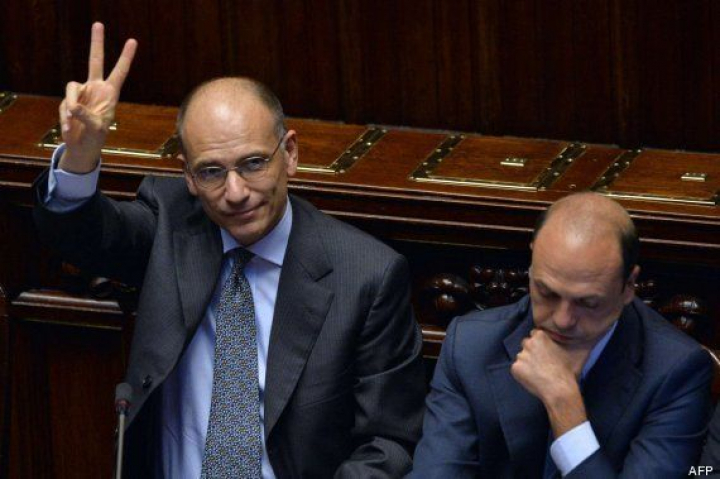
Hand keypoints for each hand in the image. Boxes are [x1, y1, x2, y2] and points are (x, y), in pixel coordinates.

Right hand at [58, 22, 136, 172]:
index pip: (120, 72)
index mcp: (110, 93)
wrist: (82, 146)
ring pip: (71, 87)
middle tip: (99, 23)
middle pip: (95, 61)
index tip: (132, 41)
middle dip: (97, 43)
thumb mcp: (95, 128)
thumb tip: (72, 106)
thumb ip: (86, 116)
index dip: (125, 57)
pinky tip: (69, 129)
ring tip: (73, 122)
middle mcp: (96, 88)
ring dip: (71, 106)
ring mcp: (81, 92)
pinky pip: (64, 104)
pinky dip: (65, 117)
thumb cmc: (96, 137)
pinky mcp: (68, 99)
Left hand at [511, 329, 589, 435]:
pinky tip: (533, 379)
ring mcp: (520, 356)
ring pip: (521, 357)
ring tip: (538, 373)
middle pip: (526, 345)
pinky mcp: (515, 368)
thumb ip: (573, 342)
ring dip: (527, 363)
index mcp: (540, 336)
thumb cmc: (568, 372)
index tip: (545, 352)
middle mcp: (528, 343)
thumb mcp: (575, 353)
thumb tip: (592, 336)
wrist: (559, 390)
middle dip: (532, 352)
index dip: (540, 344)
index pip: (535, 335)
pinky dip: (521, 374)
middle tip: (541, 364)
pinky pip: (516, 369)